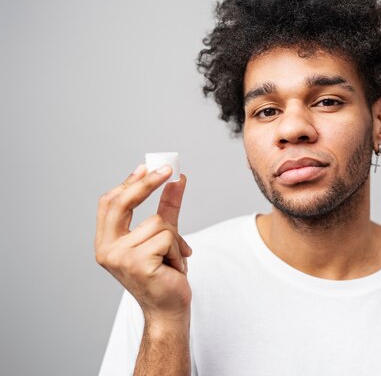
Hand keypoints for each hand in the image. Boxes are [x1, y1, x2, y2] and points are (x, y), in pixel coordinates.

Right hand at [95, 164, 191, 322]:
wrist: (169, 310)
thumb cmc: (164, 274)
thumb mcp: (165, 235)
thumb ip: (168, 207)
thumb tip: (178, 179)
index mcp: (106, 242)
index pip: (111, 203)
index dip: (129, 182)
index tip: (148, 166)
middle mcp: (106, 249)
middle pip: (123, 203)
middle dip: (148, 183)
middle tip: (170, 170)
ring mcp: (120, 258)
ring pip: (158, 223)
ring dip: (175, 239)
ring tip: (172, 259)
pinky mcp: (138, 264)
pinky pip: (167, 238)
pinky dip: (178, 250)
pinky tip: (174, 267)